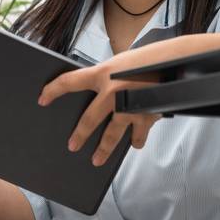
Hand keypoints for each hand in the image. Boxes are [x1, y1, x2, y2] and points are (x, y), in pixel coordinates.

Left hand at [38, 52, 162, 165]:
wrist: (177, 60)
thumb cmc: (148, 59)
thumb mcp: (122, 63)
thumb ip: (109, 79)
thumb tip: (100, 95)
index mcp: (103, 73)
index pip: (69, 81)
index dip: (53, 90)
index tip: (42, 98)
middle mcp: (112, 91)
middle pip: (89, 119)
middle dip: (79, 135)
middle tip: (72, 146)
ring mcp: (129, 106)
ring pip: (112, 135)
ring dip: (104, 149)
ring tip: (97, 160)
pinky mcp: (146, 116)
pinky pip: (138, 135)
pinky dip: (137, 140)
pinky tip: (135, 144)